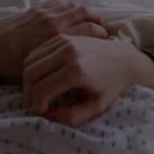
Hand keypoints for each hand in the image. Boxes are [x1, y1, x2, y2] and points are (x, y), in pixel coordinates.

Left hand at [0, 0, 106, 80]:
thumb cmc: (15, 70)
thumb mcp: (41, 76)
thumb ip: (61, 74)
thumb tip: (77, 73)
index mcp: (58, 41)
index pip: (91, 29)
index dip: (102, 33)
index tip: (106, 38)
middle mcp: (54, 24)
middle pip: (85, 15)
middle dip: (98, 20)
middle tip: (104, 28)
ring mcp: (45, 14)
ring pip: (73, 7)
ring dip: (85, 12)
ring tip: (93, 19)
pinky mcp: (36, 10)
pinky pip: (59, 3)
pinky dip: (69, 6)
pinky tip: (73, 11)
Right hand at [22, 35, 153, 126]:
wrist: (125, 58)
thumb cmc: (112, 84)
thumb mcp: (96, 107)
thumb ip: (72, 116)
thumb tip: (49, 114)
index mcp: (76, 72)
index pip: (41, 90)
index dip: (36, 105)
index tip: (43, 110)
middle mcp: (68, 54)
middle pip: (31, 74)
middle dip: (28, 92)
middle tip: (35, 102)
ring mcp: (65, 42)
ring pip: (30, 61)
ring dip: (28, 78)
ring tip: (37, 90)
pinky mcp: (64, 37)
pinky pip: (38, 51)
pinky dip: (34, 65)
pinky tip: (41, 76)